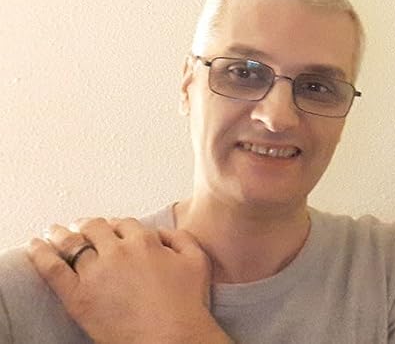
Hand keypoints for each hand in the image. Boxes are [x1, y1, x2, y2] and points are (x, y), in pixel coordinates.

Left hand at [27, 217, 229, 343]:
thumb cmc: (187, 303)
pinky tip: (35, 244)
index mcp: (144, 241)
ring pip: (73, 244)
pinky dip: (41, 254)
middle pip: (96, 227)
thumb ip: (180, 237)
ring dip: (63, 233)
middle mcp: (118, 251)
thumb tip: (160, 232)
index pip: (124, 223)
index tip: (112, 230)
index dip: (117, 225)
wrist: (172, 339)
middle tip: (82, 226)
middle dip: (88, 224)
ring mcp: (96, 272)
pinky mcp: (79, 296)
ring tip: (55, 230)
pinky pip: (53, 269)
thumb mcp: (197, 260)